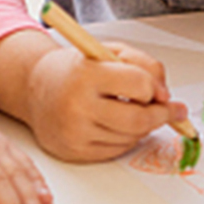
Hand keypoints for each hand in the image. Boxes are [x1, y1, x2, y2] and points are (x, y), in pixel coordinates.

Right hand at [25, 42, 187, 161]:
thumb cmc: (75, 70)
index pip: (140, 86)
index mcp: (85, 74)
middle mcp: (77, 105)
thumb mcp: (110, 52)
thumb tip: (165, 96)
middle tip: (169, 110)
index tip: (162, 92)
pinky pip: (118, 150)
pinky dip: (127, 138)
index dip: (157, 89)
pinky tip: (117, 124)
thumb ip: (144, 65)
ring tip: (133, 110)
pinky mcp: (74, 151)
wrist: (33, 87)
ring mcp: (75, 132)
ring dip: (143, 126)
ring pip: (132, 137)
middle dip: (162, 115)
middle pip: (140, 120)